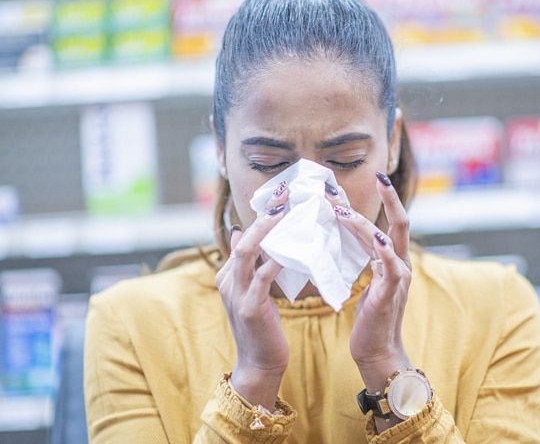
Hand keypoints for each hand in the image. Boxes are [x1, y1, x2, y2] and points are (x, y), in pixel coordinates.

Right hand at [215, 185, 288, 409]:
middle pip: (243, 239)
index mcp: (228, 275)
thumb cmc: (263, 328)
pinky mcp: (250, 308)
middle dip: (263, 215)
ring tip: (285, 212)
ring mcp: (236, 294)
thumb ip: (249, 265)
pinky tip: (292, 250)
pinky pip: (262, 277)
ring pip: (247, 252)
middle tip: (284, 194)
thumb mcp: (253, 292)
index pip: (244, 237)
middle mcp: (227, 280)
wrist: (259, 365)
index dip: (262, 216)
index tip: (282, 196)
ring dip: (267, 230)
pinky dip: (276, 261)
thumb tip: (241, 232)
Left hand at [333, 172, 412, 405]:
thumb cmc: (370, 318)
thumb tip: (344, 234)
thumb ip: (364, 258)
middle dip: (390, 197)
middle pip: (400, 222)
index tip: (376, 176)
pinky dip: (384, 251)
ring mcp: (398, 278)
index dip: (386, 199)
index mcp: (393, 260)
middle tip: (377, 175)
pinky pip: (391, 267)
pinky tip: (376, 238)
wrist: (377, 351)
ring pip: (387, 240)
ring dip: (365, 222)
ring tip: (343, 208)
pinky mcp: (391, 293)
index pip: (391, 222)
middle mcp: (400, 264)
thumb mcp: (367, 282)